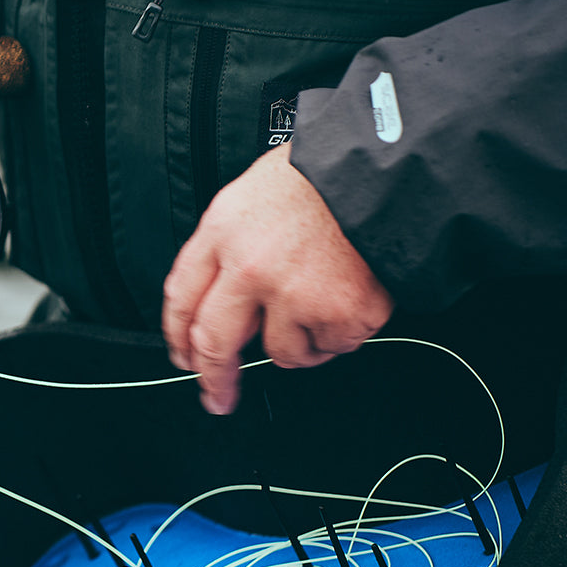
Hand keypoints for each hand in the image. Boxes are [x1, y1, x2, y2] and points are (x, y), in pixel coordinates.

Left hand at [162, 144, 393, 414]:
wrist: (388, 169)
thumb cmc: (324, 176)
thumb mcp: (254, 194)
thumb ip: (231, 247)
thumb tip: (225, 299)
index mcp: (224, 231)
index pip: (182, 297)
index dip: (178, 336)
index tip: (185, 358)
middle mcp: (251, 268)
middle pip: (214, 343)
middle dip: (213, 379)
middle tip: (218, 397)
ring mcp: (294, 295)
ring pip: (282, 353)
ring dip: (299, 340)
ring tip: (321, 298)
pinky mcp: (339, 316)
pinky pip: (331, 347)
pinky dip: (340, 331)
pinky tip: (348, 296)